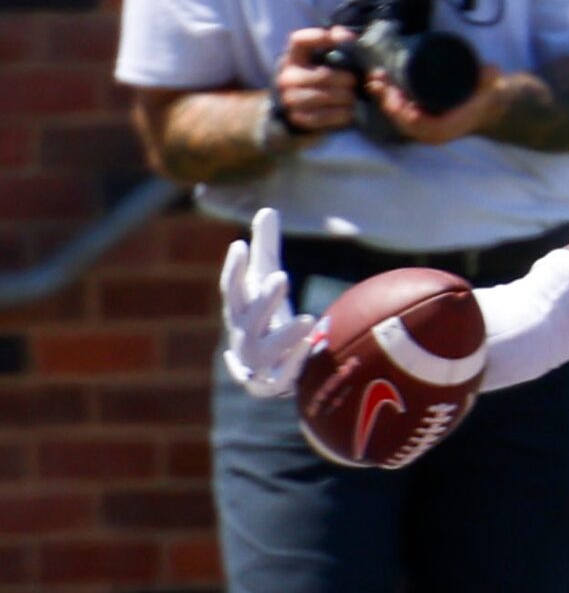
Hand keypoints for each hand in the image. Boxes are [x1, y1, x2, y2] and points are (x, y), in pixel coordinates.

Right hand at [219, 206, 316, 398]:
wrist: (268, 374)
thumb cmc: (267, 321)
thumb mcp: (267, 285)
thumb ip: (267, 250)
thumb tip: (268, 209)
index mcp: (240, 312)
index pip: (232, 290)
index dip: (234, 270)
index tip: (241, 246)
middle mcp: (243, 337)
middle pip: (248, 317)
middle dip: (263, 298)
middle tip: (282, 276)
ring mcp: (258, 362)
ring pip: (265, 349)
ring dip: (284, 335)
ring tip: (309, 320)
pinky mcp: (275, 383)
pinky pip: (283, 375)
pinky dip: (296, 361)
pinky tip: (313, 345)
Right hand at [273, 29, 361, 133]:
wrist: (294, 111)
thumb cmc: (315, 80)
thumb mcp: (319, 62)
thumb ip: (333, 46)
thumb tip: (345, 35)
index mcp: (293, 58)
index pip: (299, 40)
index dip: (318, 37)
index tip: (339, 38)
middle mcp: (287, 77)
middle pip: (325, 75)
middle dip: (348, 80)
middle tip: (357, 83)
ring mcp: (290, 99)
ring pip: (329, 97)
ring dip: (348, 98)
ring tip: (354, 97)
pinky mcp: (298, 118)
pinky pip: (328, 116)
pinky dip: (344, 114)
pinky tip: (349, 111)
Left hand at [368, 59, 507, 144]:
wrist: (487, 104)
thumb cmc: (486, 94)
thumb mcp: (490, 85)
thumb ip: (490, 79)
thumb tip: (490, 72)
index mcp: (446, 128)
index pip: (418, 125)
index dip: (403, 112)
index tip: (396, 92)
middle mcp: (431, 132)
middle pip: (401, 121)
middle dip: (387, 100)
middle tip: (382, 78)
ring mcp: (422, 127)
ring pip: (395, 116)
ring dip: (382, 97)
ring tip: (377, 76)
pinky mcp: (416, 118)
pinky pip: (395, 112)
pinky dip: (385, 97)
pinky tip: (377, 82)